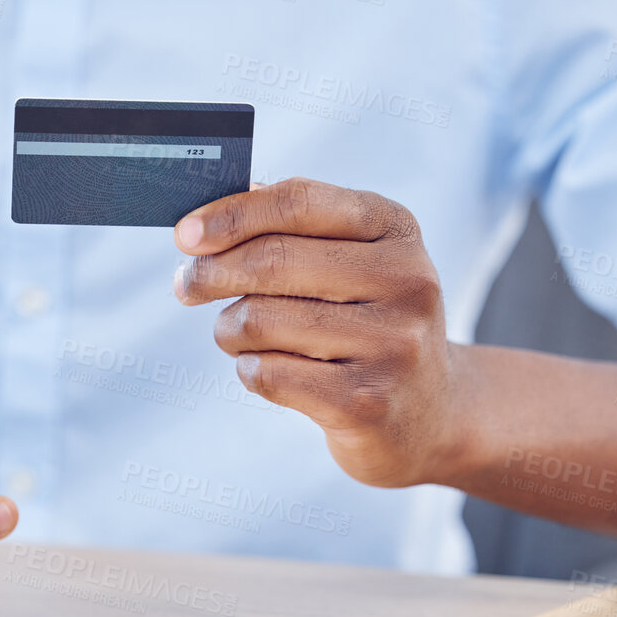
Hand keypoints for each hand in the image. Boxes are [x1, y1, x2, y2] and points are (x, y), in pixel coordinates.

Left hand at [173, 177, 460, 488]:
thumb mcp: (356, 261)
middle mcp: (406, 281)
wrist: (430, 413)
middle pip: (272, 262)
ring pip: (260, 320)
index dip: (231, 215)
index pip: (299, 203)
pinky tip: (266, 369)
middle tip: (186, 286)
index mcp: (397, 229)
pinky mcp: (368, 403)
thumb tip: (215, 208)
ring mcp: (392, 345)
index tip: (186, 235)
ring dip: (230, 329)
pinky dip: (249, 369)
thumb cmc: (371, 323)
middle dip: (212, 273)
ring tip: (238, 335)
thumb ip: (296, 227)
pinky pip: (268, 374)